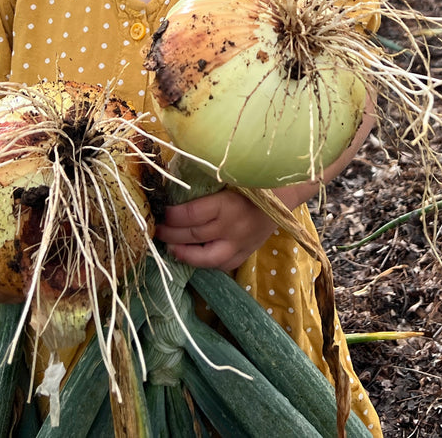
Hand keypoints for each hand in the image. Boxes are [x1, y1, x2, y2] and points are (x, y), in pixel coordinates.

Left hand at [156, 188, 276, 271]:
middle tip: (157, 229)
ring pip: (203, 257)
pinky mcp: (244, 255)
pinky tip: (191, 256)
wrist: (284, 195)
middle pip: (192, 235)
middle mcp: (231, 228)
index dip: (171, 215)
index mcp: (227, 204)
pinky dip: (203, 263)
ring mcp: (238, 245)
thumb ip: (205, 184)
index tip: (161, 210)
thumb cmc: (252, 180)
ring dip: (182, 252)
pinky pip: (220, 265)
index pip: (190, 214)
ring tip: (169, 246)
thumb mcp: (228, 177)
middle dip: (170, 233)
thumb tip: (174, 186)